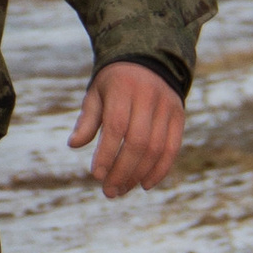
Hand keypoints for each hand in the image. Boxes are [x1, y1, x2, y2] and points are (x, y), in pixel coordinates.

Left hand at [70, 62, 183, 199]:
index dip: (107, 153)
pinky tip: (144, 184)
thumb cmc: (114, 83)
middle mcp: (149, 96)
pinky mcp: (179, 116)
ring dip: (138, 174)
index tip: (96, 175)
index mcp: (123, 88)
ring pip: (156, 148)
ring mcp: (167, 106)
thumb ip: (87, 119)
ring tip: (121, 190)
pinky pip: (172, 148)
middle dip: (122, 171)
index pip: (116, 126)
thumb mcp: (96, 94)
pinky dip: (160, 170)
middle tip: (109, 191)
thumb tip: (74, 144)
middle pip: (138, 141)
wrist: (148, 61)